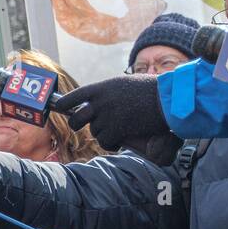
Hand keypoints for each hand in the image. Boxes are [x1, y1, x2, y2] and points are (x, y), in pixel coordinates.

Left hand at [51, 74, 167, 152]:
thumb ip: (108, 93)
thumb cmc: (150, 90)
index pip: (73, 97)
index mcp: (101, 88)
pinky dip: (112, 143)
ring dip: (104, 134)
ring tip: (117, 130)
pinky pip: (106, 141)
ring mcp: (107, 116)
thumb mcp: (123, 84)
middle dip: (78, 125)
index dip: (65, 104)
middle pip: (76, 119)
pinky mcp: (116, 129)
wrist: (167, 98)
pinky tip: (120, 140)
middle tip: (83, 127)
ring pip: (95, 132)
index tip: (60, 108)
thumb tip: (97, 101)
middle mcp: (100, 102)